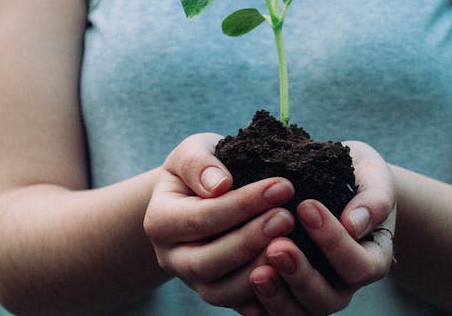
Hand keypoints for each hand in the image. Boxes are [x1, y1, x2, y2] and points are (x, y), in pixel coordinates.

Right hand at [143, 133, 296, 310]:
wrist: (202, 195)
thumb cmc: (202, 169)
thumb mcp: (194, 151)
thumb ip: (199, 163)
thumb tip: (219, 184)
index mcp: (160, 221)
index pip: (201, 218)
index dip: (243, 204)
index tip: (282, 186)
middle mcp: (172, 257)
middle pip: (207, 261)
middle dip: (251, 240)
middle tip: (288, 217)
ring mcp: (194, 282)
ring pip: (222, 291)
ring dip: (258, 270)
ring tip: (292, 244)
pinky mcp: (219, 294)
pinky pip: (239, 304)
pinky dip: (264, 295)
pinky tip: (290, 273)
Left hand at [244, 141, 396, 315]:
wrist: (330, 178)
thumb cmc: (355, 174)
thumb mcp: (372, 174)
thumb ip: (374, 198)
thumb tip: (354, 224)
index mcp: (371, 258)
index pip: (359, 266)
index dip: (334, 242)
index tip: (307, 206)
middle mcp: (343, 284)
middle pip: (327, 299)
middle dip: (301, 275)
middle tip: (277, 245)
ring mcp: (313, 294)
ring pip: (298, 313)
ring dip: (277, 296)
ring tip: (258, 272)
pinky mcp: (285, 294)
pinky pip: (272, 312)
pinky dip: (259, 306)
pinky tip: (245, 290)